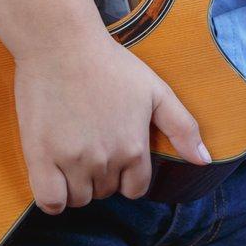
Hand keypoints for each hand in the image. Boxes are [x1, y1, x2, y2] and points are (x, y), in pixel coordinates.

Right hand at [16, 29, 210, 212]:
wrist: (62, 44)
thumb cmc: (109, 64)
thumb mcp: (156, 91)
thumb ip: (183, 127)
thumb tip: (204, 161)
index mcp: (134, 147)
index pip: (134, 189)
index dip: (125, 176)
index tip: (113, 153)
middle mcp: (106, 159)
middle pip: (105, 192)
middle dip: (100, 176)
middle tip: (89, 143)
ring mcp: (72, 160)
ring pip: (78, 199)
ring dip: (75, 186)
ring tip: (70, 154)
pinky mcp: (41, 157)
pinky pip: (49, 201)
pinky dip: (52, 197)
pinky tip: (52, 176)